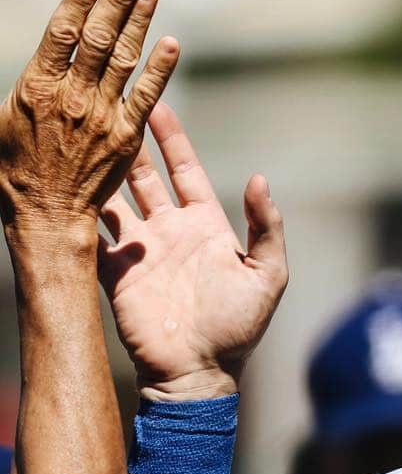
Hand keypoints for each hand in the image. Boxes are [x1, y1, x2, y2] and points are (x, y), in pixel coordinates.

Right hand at [0, 0, 177, 233]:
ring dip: (139, 21)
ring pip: (123, 59)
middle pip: (98, 36)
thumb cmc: (18, 171)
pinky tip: (170, 43)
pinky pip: (146, 96)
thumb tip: (49, 52)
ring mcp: (101, 116)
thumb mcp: (7, 118)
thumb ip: (34, 83)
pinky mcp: (126, 138)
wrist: (46, 216)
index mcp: (36, 84)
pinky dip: (159, 68)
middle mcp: (71, 95)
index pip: (64, 30)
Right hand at [99, 104, 287, 399]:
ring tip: (80, 136)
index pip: (185, 171)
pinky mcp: (115, 273)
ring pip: (114, 199)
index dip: (171, 138)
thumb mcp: (267, 276)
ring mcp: (140, 251)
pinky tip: (63, 184)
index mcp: (206, 228)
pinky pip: (93, 236)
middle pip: (144, 176)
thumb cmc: (239, 327)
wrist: (200, 371)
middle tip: (109, 105)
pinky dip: (79, 213)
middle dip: (128, 142)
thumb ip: (266, 228)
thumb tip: (260, 178)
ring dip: (100, 171)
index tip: (157, 102)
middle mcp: (170, 232)